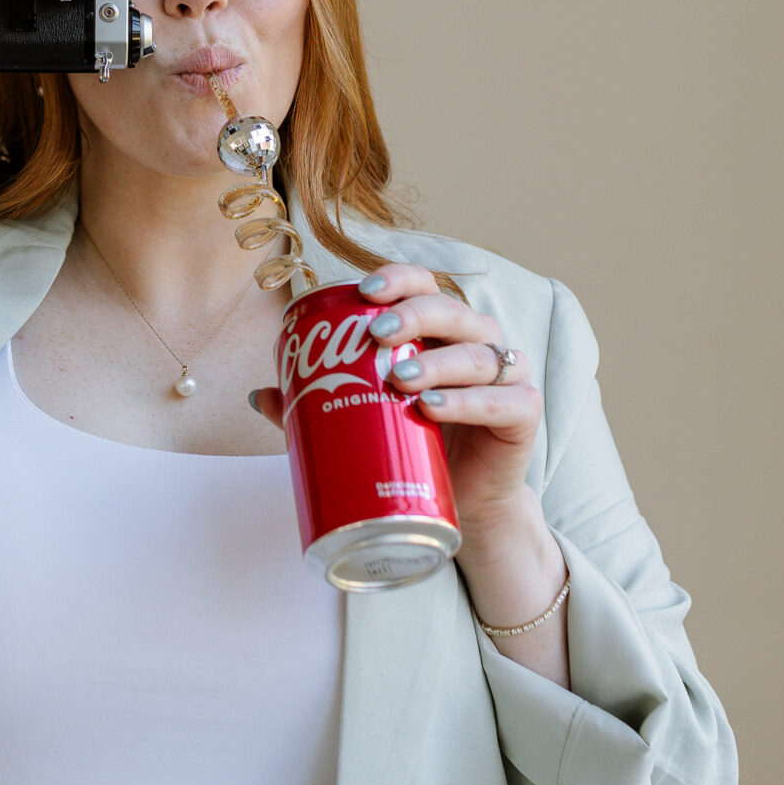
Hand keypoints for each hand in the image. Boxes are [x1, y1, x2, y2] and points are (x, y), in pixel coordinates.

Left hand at [250, 261, 567, 662]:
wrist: (464, 505)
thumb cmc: (415, 447)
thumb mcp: (364, 421)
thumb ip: (316, 405)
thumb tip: (258, 394)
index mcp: (441, 330)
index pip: (425, 286)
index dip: (399, 280)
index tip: (364, 291)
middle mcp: (478, 342)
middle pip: (452, 311)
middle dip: (413, 316)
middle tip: (375, 334)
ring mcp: (507, 376)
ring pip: (478, 354)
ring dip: (438, 361)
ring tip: (400, 380)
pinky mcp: (524, 415)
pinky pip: (505, 401)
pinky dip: (471, 402)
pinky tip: (436, 408)